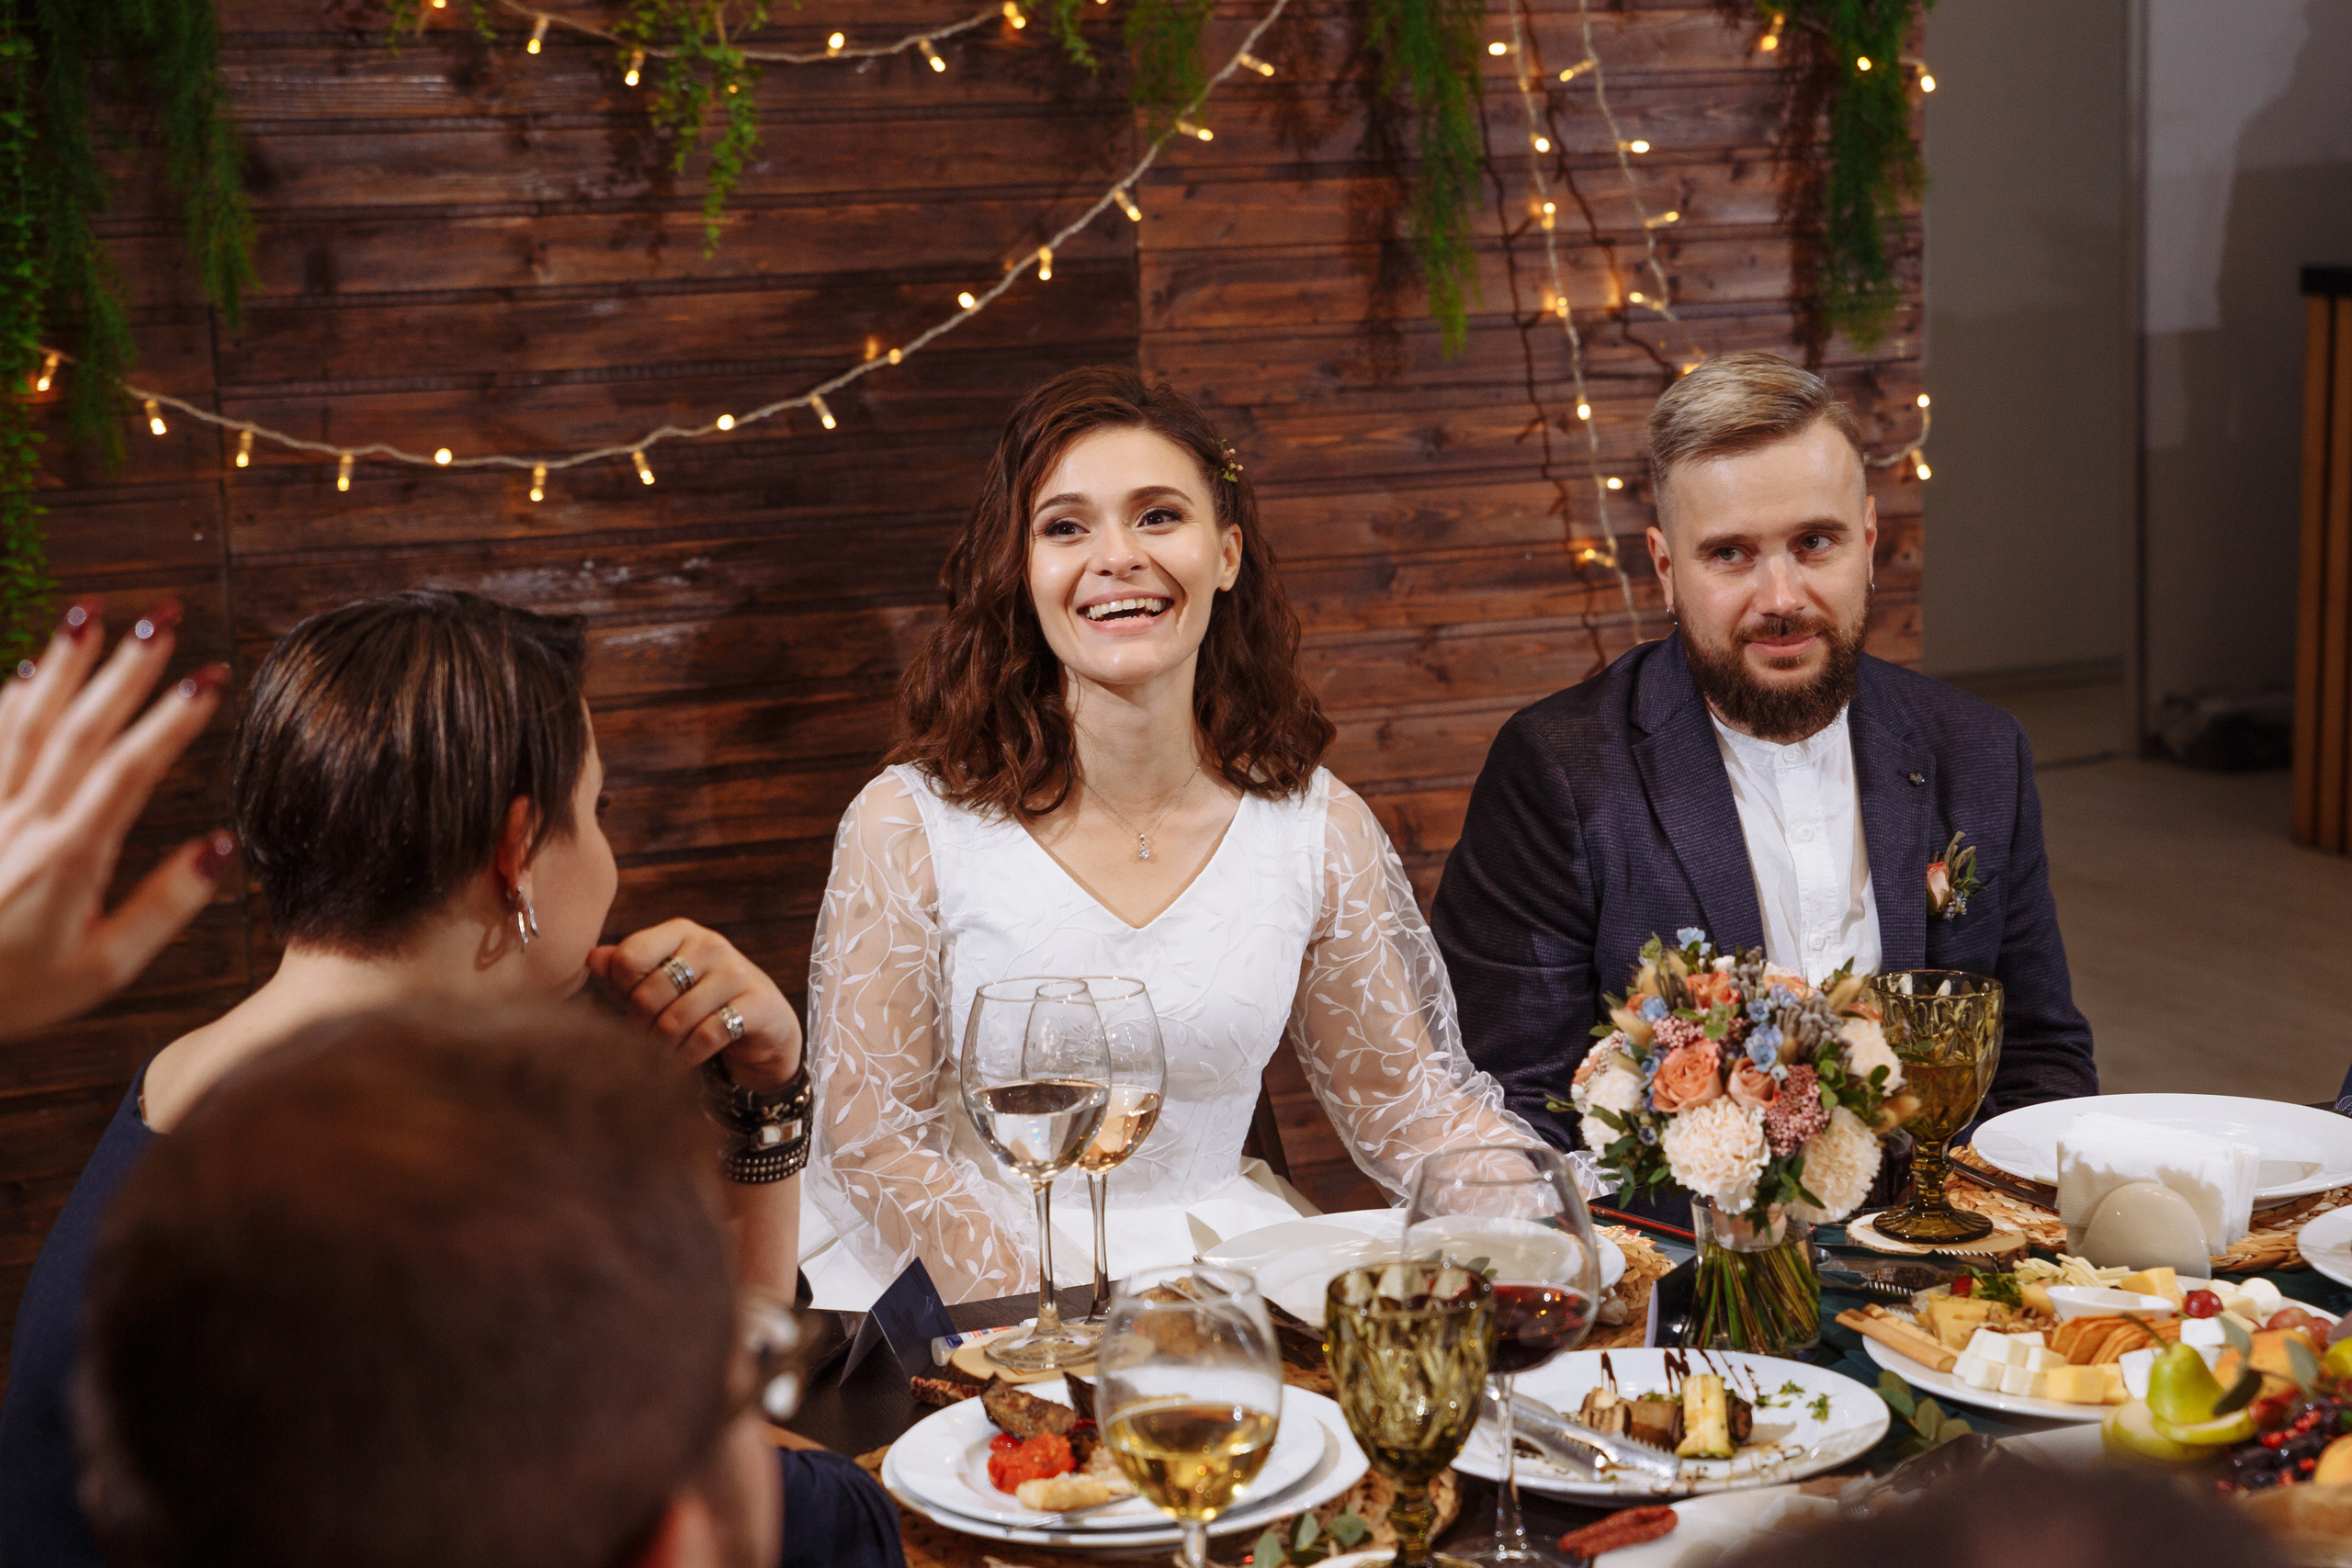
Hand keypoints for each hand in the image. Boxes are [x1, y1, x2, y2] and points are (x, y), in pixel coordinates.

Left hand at [0, 599, 230, 1039]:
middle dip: (124, 670)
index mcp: (70, 857)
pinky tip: (25, 671)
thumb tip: (220, 847)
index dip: (171, 720)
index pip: (129, 770)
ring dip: (61, 666)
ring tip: (90, 617)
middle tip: (161, 619)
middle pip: (79, 729)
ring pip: (26, 722)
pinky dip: (7, 701)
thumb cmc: (11, 993)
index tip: (209, 676)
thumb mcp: (101, 970)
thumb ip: (163, 907)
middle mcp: (23, 821)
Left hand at [589, 918, 802, 1089]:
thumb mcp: (663, 983)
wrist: (764, 1025)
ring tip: (661, 1057)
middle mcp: (710, 944)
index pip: (629, 958)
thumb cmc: (702, 1001)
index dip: (623, 993)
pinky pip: (707, 1036)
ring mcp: (737, 972)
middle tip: (645, 1043)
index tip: (633, 1010)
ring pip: (676, 1019)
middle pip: (649, 994)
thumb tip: (590, 957)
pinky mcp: (757, 1003)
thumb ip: (627, 970)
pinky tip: (685, 1061)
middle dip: (641, 1028)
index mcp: (681, 932)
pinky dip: (689, 1056)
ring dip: (663, 1048)